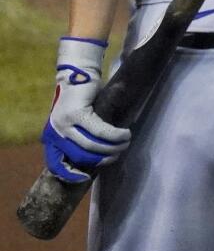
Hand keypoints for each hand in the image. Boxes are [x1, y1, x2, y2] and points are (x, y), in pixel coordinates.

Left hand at [40, 37, 130, 182]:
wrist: (77, 72)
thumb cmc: (80, 98)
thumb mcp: (74, 120)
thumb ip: (79, 135)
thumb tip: (97, 154)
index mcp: (51, 137)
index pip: (55, 164)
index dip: (70, 175)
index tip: (86, 178)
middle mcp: (56, 131)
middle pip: (81, 155)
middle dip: (102, 158)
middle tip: (118, 154)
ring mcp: (65, 122)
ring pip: (91, 144)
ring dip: (112, 146)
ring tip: (126, 142)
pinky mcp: (78, 113)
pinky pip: (100, 129)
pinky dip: (114, 134)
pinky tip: (124, 133)